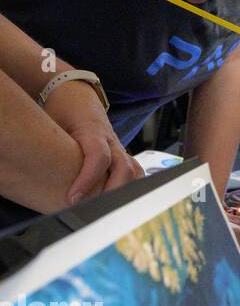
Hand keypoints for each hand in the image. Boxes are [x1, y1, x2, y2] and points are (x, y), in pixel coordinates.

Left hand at [43, 79, 141, 204]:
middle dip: (113, 191)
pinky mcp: (121, 153)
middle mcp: (111, 140)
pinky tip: (117, 199)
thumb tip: (39, 177)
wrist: (76, 96)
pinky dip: (129, 186)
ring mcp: (119, 147)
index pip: (99, 157)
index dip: (88, 180)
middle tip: (94, 209)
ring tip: (109, 208)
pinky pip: (133, 170)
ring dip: (125, 190)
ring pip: (134, 170)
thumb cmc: (62, 111)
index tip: (73, 198)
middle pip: (124, 168)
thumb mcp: (54, 126)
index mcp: (93, 132)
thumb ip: (53, 148)